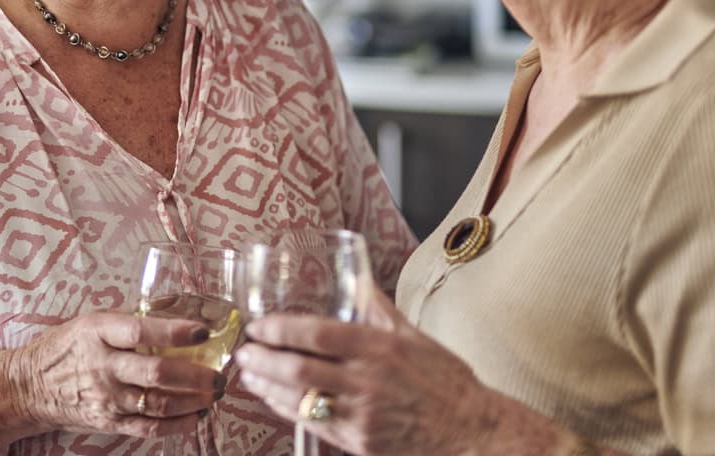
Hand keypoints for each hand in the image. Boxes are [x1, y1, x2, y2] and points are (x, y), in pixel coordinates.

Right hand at [13, 310, 226, 439]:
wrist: (32, 385)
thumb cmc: (67, 346)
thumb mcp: (92, 322)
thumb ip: (128, 322)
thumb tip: (177, 313)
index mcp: (98, 332)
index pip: (141, 331)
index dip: (174, 332)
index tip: (203, 332)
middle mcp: (103, 366)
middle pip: (156, 373)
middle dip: (195, 376)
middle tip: (220, 373)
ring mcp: (106, 398)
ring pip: (157, 403)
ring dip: (193, 401)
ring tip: (215, 393)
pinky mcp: (109, 422)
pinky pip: (149, 428)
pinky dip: (177, 425)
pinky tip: (197, 416)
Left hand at [233, 286, 496, 454]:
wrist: (470, 433)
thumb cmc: (445, 382)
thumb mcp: (415, 337)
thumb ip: (379, 309)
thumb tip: (357, 276)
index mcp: (380, 347)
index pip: (319, 334)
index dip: (282, 329)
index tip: (259, 325)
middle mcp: (367, 380)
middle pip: (300, 368)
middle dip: (263, 359)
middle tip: (244, 351)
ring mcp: (361, 414)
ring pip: (301, 398)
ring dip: (268, 386)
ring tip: (249, 375)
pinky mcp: (359, 441)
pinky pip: (313, 423)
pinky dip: (287, 409)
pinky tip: (272, 399)